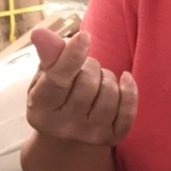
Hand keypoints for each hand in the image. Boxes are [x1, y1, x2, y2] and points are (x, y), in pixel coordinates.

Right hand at [24, 27, 136, 146]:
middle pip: (87, 83)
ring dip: (107, 77)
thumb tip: (40, 32)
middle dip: (90, 65)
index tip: (84, 35)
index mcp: (41, 109)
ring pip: (109, 93)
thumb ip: (47, 56)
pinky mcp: (111, 138)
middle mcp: (64, 126)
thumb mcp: (44, 77)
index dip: (72, 56)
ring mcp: (89, 135)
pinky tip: (124, 80)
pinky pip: (128, 110)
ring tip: (97, 78)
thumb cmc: (55, 97)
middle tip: (85, 67)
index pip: (58, 80)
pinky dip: (129, 90)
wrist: (67, 136)